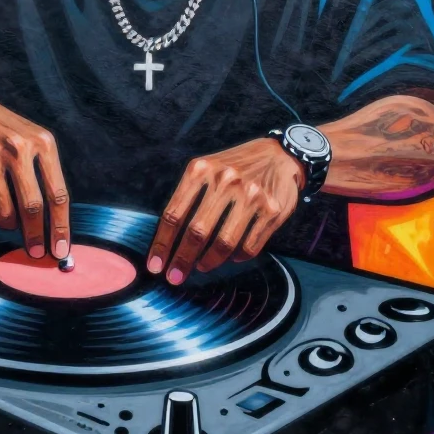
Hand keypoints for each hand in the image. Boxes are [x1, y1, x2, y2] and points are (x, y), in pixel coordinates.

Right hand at [0, 89, 69, 259]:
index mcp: (42, 143)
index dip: (60, 227)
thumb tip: (55, 226)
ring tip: (8, 219)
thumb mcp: (35, 141)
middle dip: (36, 237)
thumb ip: (47, 177)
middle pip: (32, 207)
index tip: (61, 250)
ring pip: (4, 212)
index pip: (57, 194)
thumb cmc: (8, 132)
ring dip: (8, 224)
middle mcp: (16, 149)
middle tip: (36, 253)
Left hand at [147, 138, 303, 284]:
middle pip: (197, 232)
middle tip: (174, 278)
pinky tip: (230, 257)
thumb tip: (166, 239)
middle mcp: (225, 181)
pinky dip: (237, 257)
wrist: (278, 155)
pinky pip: (249, 246)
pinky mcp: (273, 210)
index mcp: (201, 170)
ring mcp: (251, 196)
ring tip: (201, 266)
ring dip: (209, 261)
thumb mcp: (206, 168)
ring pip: (225, 243)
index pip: (174, 214)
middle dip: (182, 260)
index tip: (155, 266)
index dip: (162, 244)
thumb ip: (187, 195)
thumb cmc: (233, 167)